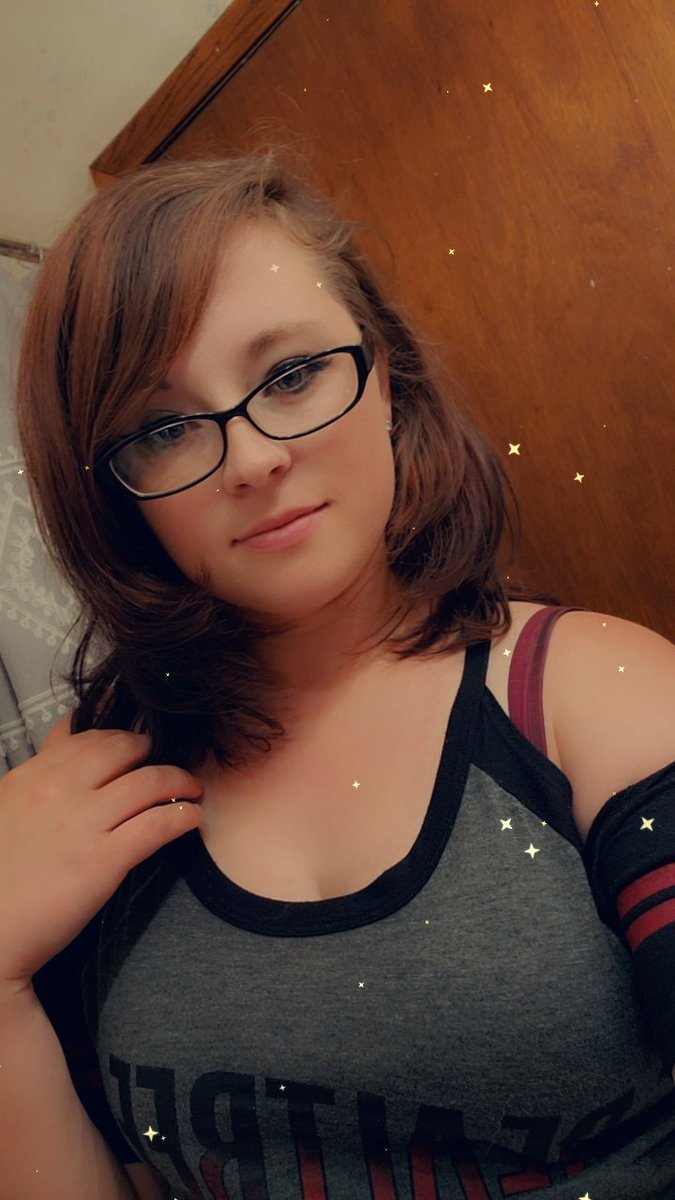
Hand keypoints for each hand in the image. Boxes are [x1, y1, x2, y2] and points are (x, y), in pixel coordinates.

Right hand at [0, 721, 202, 987]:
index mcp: (30, 777)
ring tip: (190, 789)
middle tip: (165, 763)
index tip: (133, 746)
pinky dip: (184, 815)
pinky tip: (192, 817)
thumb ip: (36, 789)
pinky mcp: (105, 860)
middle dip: (151, 751)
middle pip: (122, 749)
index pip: (84, 736)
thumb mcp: (5, 814)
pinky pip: (159, 823)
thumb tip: (69, 774)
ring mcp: (84, 822)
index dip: (117, 737)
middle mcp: (58, 790)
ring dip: (179, 780)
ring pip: (150, 781)